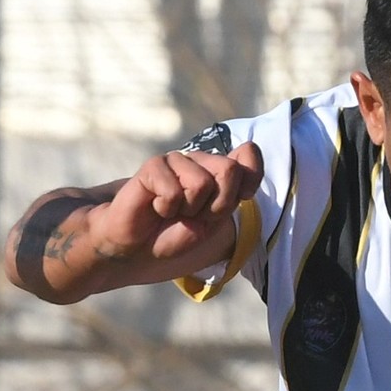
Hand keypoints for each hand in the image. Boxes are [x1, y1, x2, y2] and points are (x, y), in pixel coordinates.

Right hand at [93, 141, 263, 267]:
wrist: (140, 245)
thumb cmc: (176, 231)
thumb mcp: (216, 218)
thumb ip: (237, 186)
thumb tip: (250, 146)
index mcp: (219, 171)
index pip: (249, 159)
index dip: (243, 189)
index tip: (223, 207)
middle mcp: (200, 160)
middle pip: (230, 170)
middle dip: (216, 205)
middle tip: (194, 214)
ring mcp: (177, 160)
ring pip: (202, 183)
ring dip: (188, 209)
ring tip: (173, 212)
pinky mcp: (154, 165)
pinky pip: (173, 192)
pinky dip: (166, 208)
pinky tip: (157, 207)